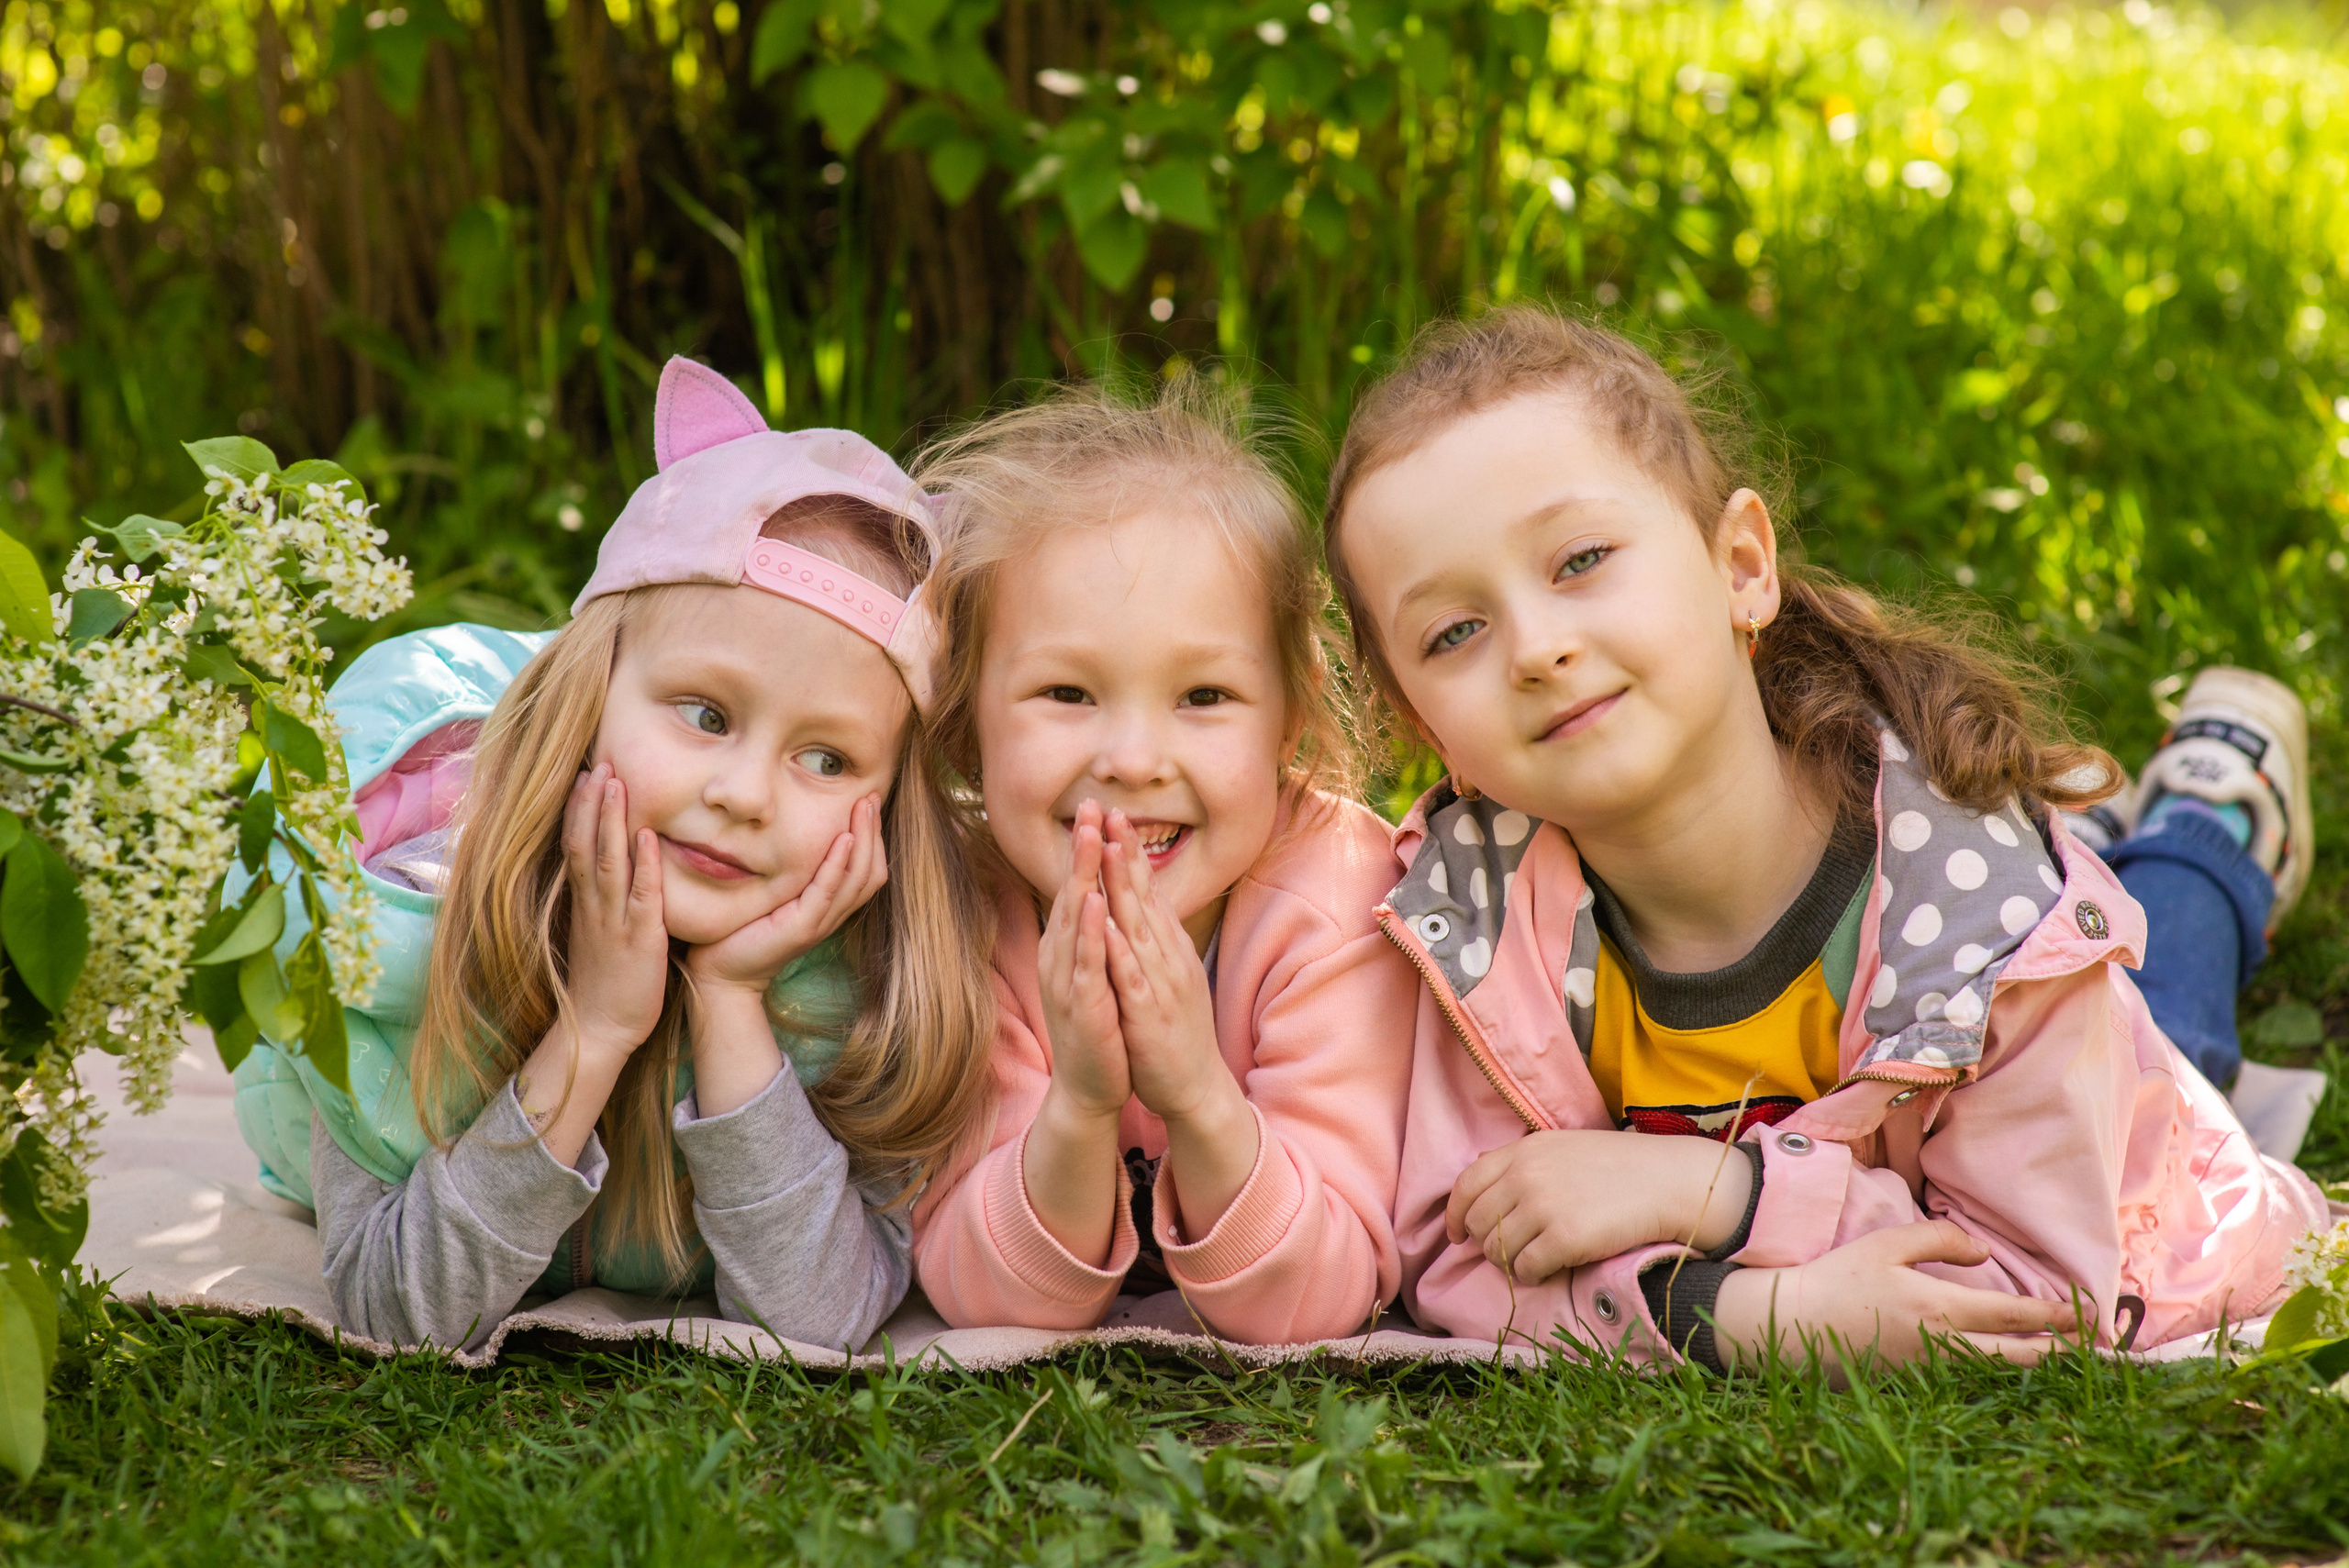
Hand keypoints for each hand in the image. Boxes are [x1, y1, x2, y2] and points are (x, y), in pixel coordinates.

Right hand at [560, 762, 669, 1056]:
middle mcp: (594, 906)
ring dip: (610, 820)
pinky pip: (641, 896)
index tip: (586, 774)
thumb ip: (602, 901)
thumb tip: (611, 871)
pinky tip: (649, 836)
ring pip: (607, 861)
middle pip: (585, 843)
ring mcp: (614, 921)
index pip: (576, 846)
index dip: (580, 809)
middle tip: (600, 761)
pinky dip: (644, 865)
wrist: (599, 1030)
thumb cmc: (605, 983)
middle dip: (591, 801)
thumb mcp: (599, 933)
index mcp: (585, 904)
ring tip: (615, 781)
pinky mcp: (639, 939)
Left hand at [685, 794, 888, 994]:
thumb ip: (789, 873)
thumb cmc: (741, 931)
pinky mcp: (801, 929)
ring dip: (865, 840)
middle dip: (875, 832)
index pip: (868, 871)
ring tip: (864, 808)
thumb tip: (786, 831)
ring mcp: (819, 923)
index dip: (873, 838)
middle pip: (872, 873)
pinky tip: (843, 839)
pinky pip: (827, 892)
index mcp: (829, 908)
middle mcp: (831, 916)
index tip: (869, 803)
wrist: (720, 974)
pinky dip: (838, 864)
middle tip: (872, 797)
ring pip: (858, 880)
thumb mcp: (774, 895)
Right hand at [1036, 801, 1129, 1119]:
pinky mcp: (1080, 1004)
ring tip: (1090, 836)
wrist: (1090, 1087)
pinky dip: (1088, 931)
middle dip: (1079, 848)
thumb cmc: (1098, 1027)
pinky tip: (1094, 902)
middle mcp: (1060, 957)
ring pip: (1073, 919)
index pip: (1076, 888)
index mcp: (1068, 948)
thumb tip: (1097, 898)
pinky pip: (1084, 961)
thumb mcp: (1094, 973)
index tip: (1094, 808)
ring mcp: (1067, 979)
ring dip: (1081, 876)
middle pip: (1069, 892)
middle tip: (1088, 804)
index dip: (1085, 848)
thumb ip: (1092, 937)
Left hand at [1099, 808, 1225, 1123]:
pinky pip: (1134, 977)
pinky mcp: (1151, 1014)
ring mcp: (1162, 984)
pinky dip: (1120, 949)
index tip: (1115, 815)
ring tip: (1110, 848)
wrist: (1196, 1087)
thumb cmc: (1174, 1032)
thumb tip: (1143, 909)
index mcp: (1168, 950)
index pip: (1149, 892)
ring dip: (1125, 888)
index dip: (1132, 853)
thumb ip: (1155, 942)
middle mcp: (1169, 958)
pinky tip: (1106, 925)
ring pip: (1140, 928)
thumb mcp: (1167, 977)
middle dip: (1127, 853)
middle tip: (1112, 810)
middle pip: (1146, 897)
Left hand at [1448, 1130, 1755, 1283]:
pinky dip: (1533, 1276)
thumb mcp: (1562, 1146)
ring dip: (1511, 1263)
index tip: (1458, 1235)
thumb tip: (1479, 1175)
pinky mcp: (1564, 1239)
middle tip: (1509, 1253)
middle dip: (1487, 1244)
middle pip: (1478, 1223)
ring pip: (1497, 1251)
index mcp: (1524, 1150)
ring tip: (1535, 1261)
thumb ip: (1522, 1160)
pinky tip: (1550, 1270)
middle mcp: (1526, 1175)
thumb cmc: (1619, 1166)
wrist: (1667, 1182)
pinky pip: (1526, 1269)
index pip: (1466, 1185)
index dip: (1456, 1215)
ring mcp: (1544, 1207)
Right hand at [1713, 1220, 2076, 1377]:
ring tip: (2066, 1357)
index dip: (2056, 1313)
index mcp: (1941, 1308)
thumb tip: (1982, 1255)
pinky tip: (2013, 1366)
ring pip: (1999, 1374)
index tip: (2087, 1310)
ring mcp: (1932, 1372)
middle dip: (2063, 1350)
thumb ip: (1941, 1241)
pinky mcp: (1916, 1385)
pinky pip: (1971, 1380)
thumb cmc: (1839, 1278)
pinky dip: (2000, 1374)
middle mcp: (1944, 1347)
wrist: (1794, 1327)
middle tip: (2094, 1344)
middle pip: (2021, 1357)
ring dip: (2036, 1366)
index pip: (2015, 1315)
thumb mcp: (1887, 1244)